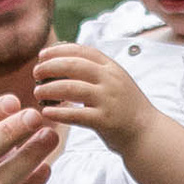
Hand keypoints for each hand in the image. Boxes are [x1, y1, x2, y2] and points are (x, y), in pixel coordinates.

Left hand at [34, 41, 150, 149]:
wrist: (147, 133)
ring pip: (71, 88)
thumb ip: (95, 70)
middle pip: (73, 66)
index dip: (59, 50)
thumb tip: (63, 57)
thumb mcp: (115, 81)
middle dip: (50, 67)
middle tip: (36, 73)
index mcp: (112, 68)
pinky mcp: (105, 121)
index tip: (42, 55)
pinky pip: (75, 114)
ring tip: (37, 93)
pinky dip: (58, 112)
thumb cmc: (125, 107)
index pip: (82, 51)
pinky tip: (47, 111)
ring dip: (49, 89)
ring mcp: (108, 100)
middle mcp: (111, 80)